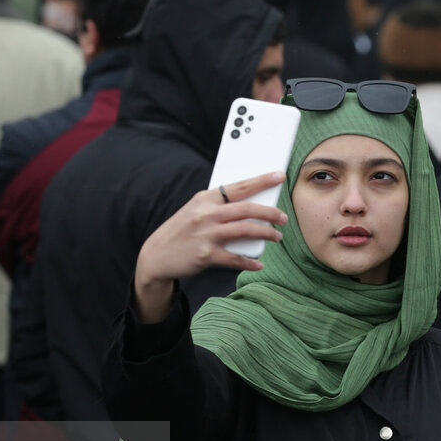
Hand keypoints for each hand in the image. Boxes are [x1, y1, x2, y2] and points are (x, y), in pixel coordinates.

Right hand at [133, 171, 287, 322]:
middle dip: (270, 212)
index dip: (262, 181)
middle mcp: (207, 214)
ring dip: (266, 234)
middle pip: (247, 209)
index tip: (279, 176)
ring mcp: (207, 234)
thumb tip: (251, 205)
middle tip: (284, 217)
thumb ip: (219, 206)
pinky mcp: (206, 255)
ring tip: (277, 236)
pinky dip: (250, 262)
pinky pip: (236, 258)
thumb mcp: (195, 211)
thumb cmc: (182, 231)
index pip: (239, 186)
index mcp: (205, 199)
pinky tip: (259, 263)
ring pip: (246, 231)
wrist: (156, 255)